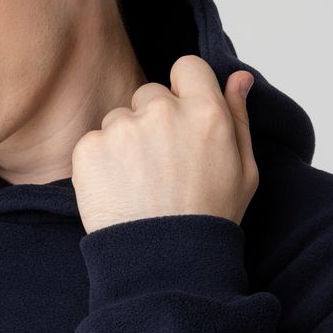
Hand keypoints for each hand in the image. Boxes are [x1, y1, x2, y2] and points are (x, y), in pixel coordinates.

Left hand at [71, 55, 257, 234]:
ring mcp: (122, 129)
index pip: (187, 67)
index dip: (184, 89)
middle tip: (162, 164)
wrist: (165, 266)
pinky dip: (101, 161)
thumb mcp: (243, 170)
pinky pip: (94, 140)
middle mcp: (161, 112)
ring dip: (125, 141)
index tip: (183, 117)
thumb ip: (238, 116)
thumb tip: (239, 77)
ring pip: (120, 118)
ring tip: (141, 182)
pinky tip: (119, 189)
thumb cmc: (209, 217)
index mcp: (205, 112)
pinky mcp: (89, 148)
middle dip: (153, 120)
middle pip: (149, 93)